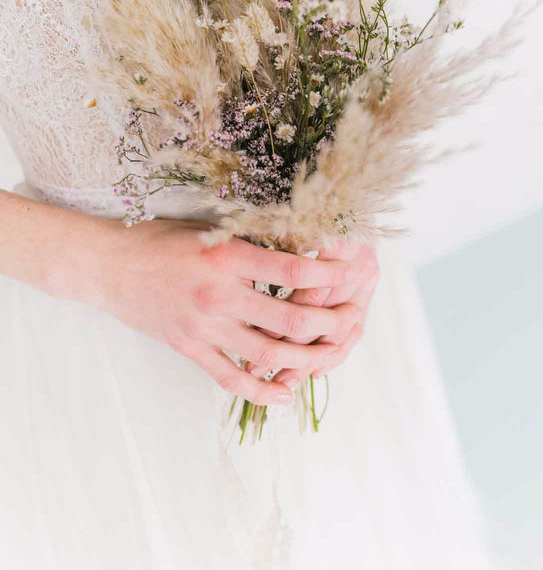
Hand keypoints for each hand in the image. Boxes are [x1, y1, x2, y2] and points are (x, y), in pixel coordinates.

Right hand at [77, 219, 361, 405]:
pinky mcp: (189, 348)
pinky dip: (261, 390)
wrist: (109, 267)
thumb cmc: (161, 241)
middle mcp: (220, 293)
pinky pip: (231, 377)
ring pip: (267, 355)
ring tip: (329, 358)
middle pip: (289, 320)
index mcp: (228, 256)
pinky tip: (285, 393)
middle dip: (329, 325)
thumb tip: (301, 246)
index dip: (329, 277)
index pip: (292, 271)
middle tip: (352, 321)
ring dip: (305, 361)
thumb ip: (251, 243)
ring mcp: (204, 326)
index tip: (351, 274)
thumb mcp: (210, 229)